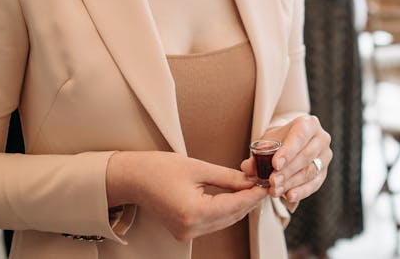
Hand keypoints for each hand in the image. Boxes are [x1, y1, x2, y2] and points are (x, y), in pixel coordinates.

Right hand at [107, 151, 267, 240]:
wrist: (132, 179)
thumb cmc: (158, 169)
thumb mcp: (198, 167)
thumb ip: (228, 177)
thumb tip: (251, 180)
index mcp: (194, 212)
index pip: (235, 205)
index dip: (254, 194)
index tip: (267, 183)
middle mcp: (191, 228)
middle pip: (233, 216)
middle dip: (250, 199)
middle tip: (263, 182)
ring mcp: (187, 232)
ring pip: (225, 221)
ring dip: (240, 205)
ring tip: (252, 186)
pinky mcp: (185, 231)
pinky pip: (214, 222)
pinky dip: (227, 210)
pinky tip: (235, 196)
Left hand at [240, 115, 331, 203]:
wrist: (291, 142)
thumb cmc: (279, 139)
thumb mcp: (268, 141)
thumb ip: (257, 153)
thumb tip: (247, 167)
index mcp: (308, 124)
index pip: (299, 137)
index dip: (288, 152)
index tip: (275, 165)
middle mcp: (321, 138)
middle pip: (306, 156)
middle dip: (288, 171)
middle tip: (272, 181)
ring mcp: (325, 155)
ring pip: (310, 172)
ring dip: (291, 183)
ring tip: (275, 191)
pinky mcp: (324, 171)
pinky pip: (314, 184)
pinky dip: (301, 192)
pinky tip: (288, 196)